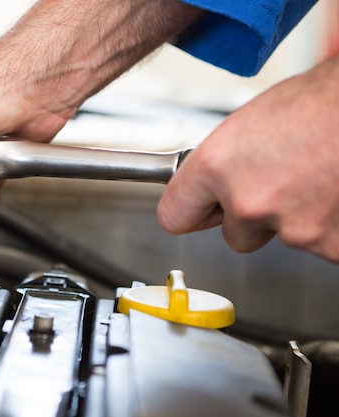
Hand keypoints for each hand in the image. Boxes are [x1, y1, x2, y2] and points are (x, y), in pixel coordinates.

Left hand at [157, 56, 338, 261]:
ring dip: (293, 216)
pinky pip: (319, 243)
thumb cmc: (318, 102)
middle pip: (234, 236)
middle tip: (280, 182)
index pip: (174, 216)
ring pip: (280, 237)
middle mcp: (248, 202)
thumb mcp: (248, 124)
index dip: (192, 212)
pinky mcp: (329, 245)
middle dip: (252, 217)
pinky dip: (328, 225)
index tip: (201, 210)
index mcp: (216, 166)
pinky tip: (333, 191)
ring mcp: (291, 228)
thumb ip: (222, 163)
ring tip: (315, 175)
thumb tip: (211, 183)